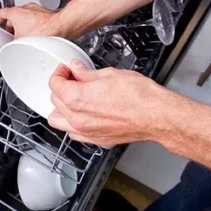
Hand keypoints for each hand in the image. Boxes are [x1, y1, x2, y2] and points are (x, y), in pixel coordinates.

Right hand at [0, 4, 62, 37]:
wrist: (60, 27)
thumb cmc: (43, 30)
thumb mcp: (20, 41)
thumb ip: (12, 43)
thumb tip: (10, 48)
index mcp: (16, 12)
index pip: (1, 13)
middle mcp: (26, 8)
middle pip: (13, 16)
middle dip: (11, 26)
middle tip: (10, 35)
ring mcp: (36, 10)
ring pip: (25, 18)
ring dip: (23, 26)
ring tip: (24, 36)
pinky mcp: (45, 14)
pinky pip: (35, 20)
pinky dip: (33, 26)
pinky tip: (36, 36)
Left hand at [47, 60, 177, 146]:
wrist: (155, 116)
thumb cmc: (138, 96)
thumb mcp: (109, 74)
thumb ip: (86, 73)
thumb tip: (77, 69)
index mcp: (76, 98)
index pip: (54, 84)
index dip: (60, 73)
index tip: (66, 69)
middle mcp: (76, 118)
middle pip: (54, 101)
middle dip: (61, 88)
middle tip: (72, 80)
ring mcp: (85, 132)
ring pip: (58, 121)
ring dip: (62, 108)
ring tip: (74, 98)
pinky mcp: (95, 140)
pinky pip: (73, 133)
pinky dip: (72, 123)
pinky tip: (82, 114)